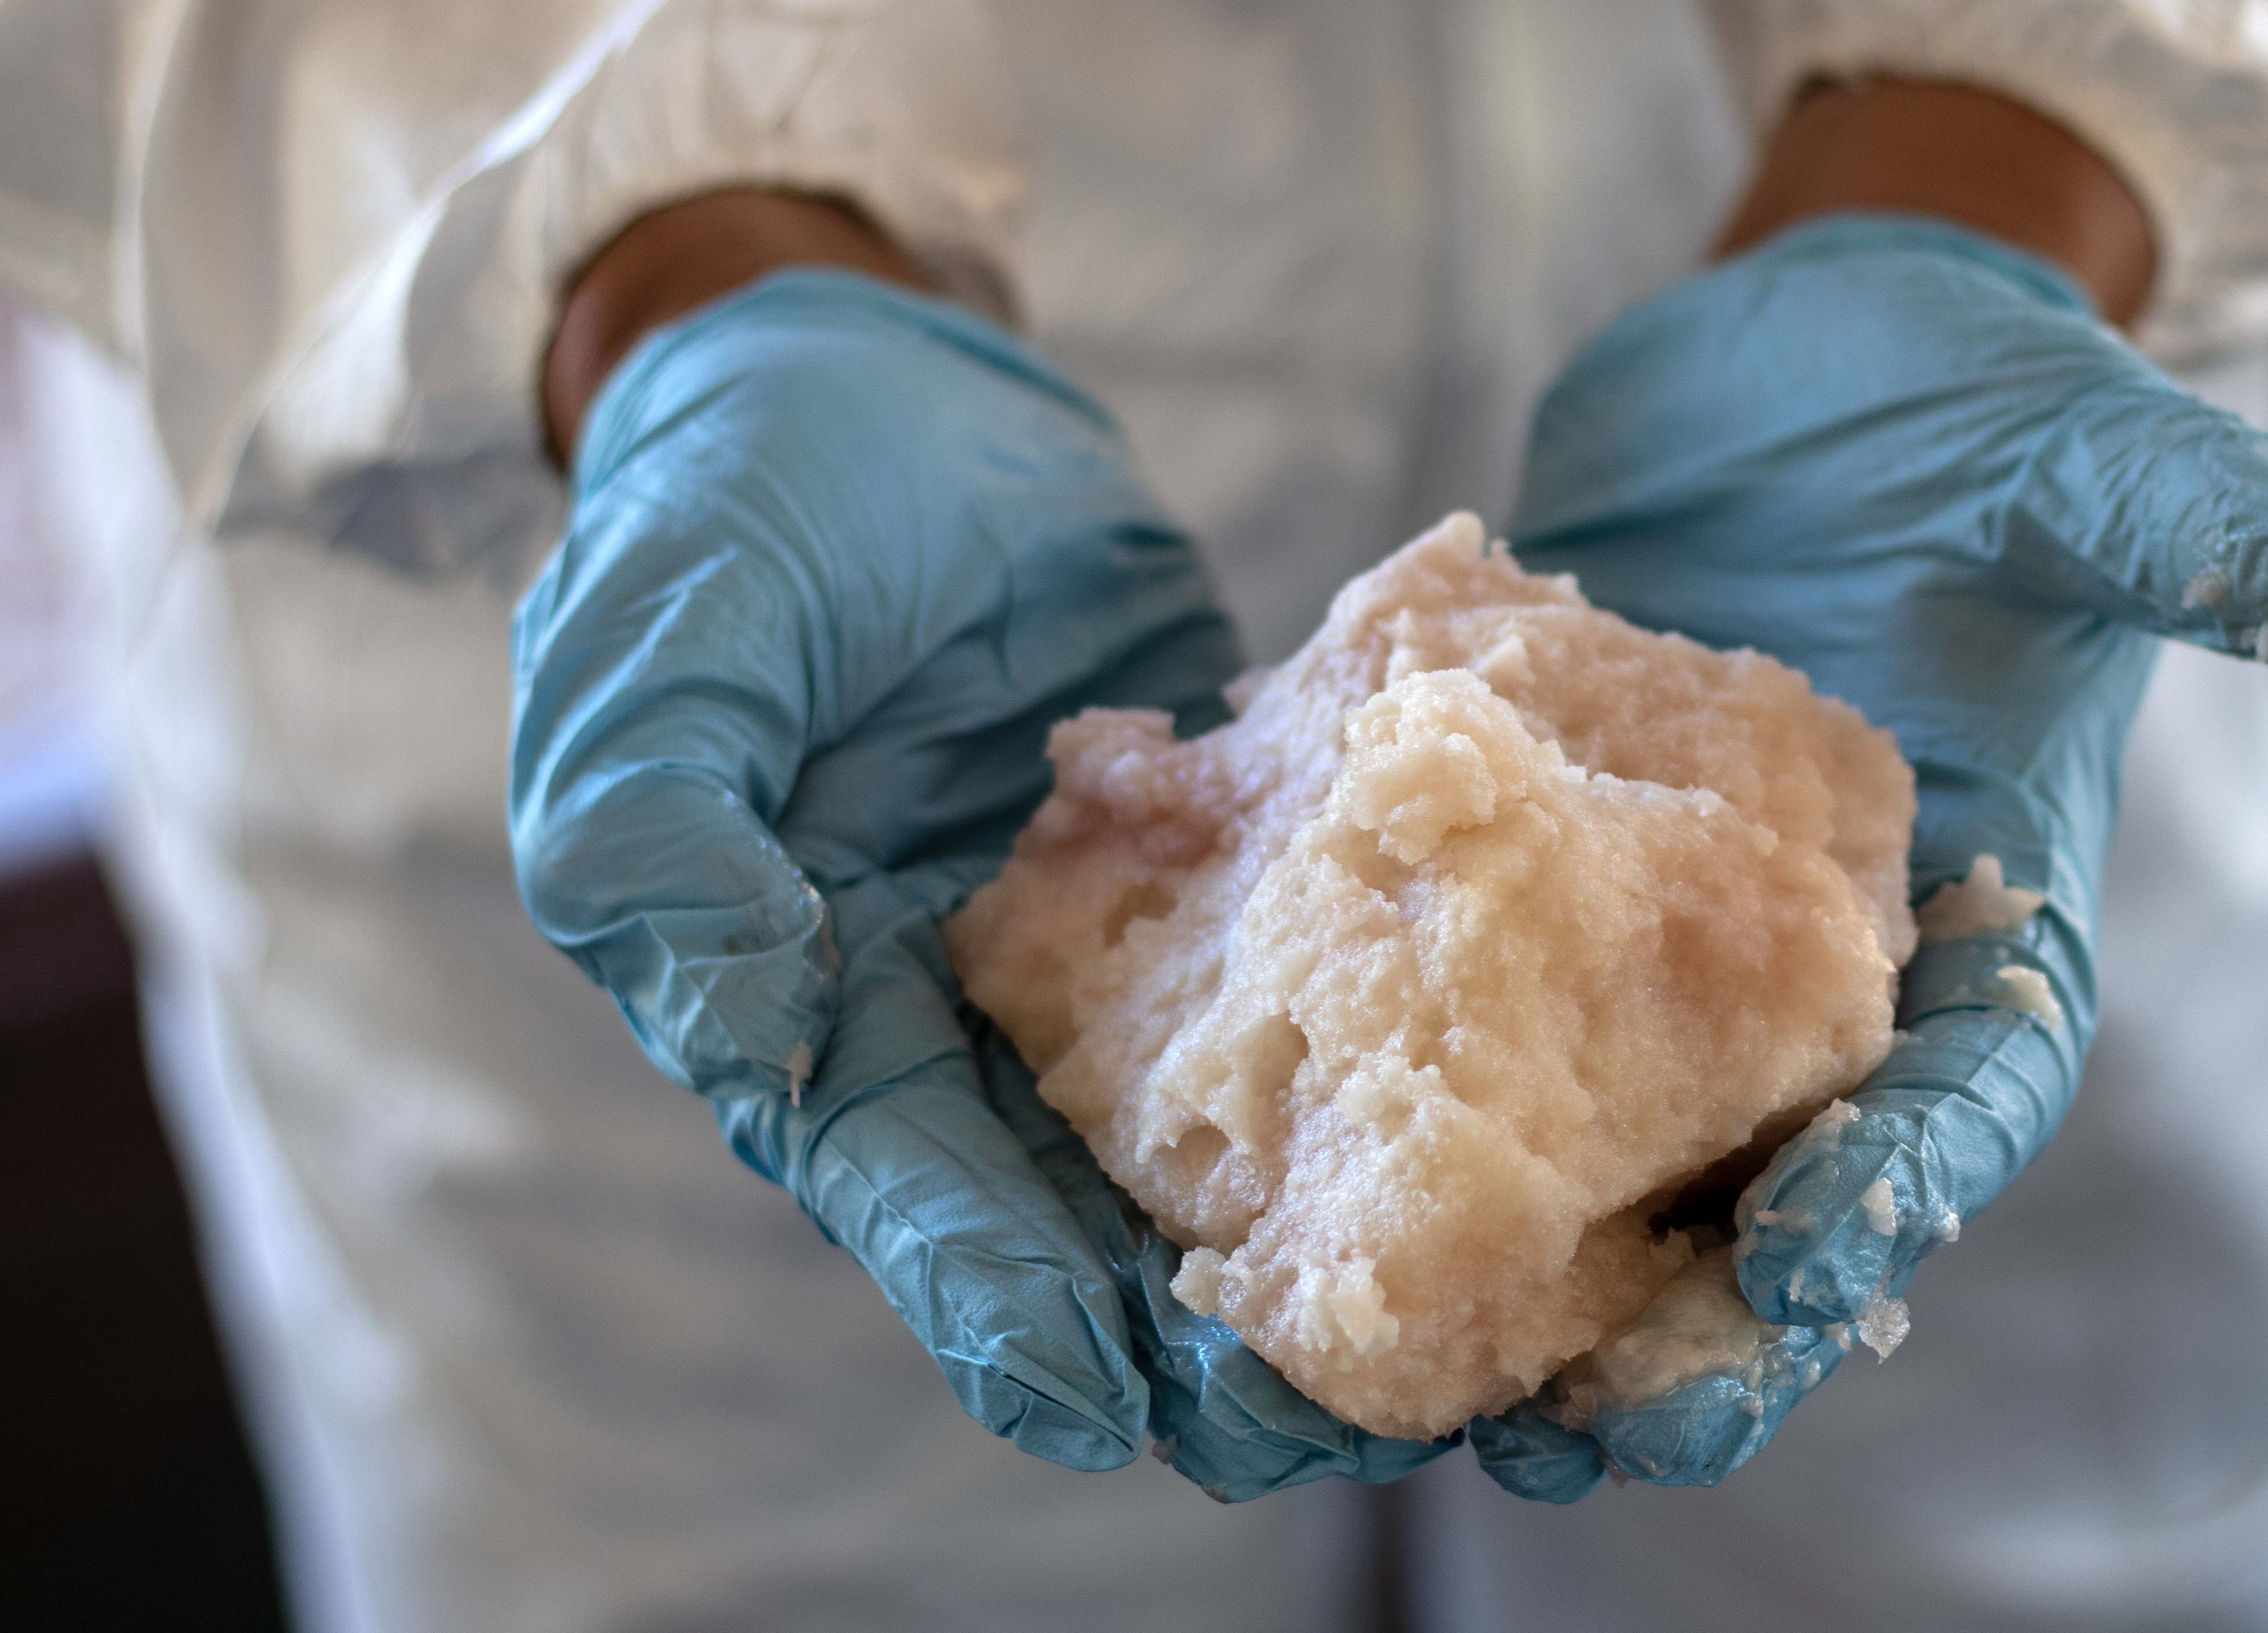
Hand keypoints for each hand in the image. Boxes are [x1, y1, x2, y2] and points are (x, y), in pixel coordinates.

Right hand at [511, 204, 1451, 1498]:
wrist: (886, 372)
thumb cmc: (740, 494)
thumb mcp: (662, 641)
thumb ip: (664, 832)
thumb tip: (747, 1022)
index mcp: (805, 996)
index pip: (900, 1186)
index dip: (989, 1297)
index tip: (1094, 1396)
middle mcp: (951, 1013)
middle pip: (1063, 1212)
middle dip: (1176, 1328)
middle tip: (1307, 1417)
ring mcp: (1090, 950)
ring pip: (1197, 1135)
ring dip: (1300, 1238)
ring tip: (1433, 1335)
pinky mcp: (1209, 873)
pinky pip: (1292, 988)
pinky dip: (1377, 1059)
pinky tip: (1492, 1124)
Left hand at [1468, 84, 2267, 1499]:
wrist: (1793, 367)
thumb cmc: (1963, 407)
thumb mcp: (2081, 457)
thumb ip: (2198, 529)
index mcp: (1982, 921)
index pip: (1968, 1092)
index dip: (1903, 1189)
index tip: (1806, 1261)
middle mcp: (1833, 975)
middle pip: (1784, 1188)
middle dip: (1703, 1327)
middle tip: (1596, 1428)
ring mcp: (1676, 950)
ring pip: (1618, 1162)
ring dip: (1530, 1289)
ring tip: (1426, 1398)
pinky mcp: (1544, 897)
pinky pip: (1472, 1030)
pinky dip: (1401, 1119)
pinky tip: (1299, 1203)